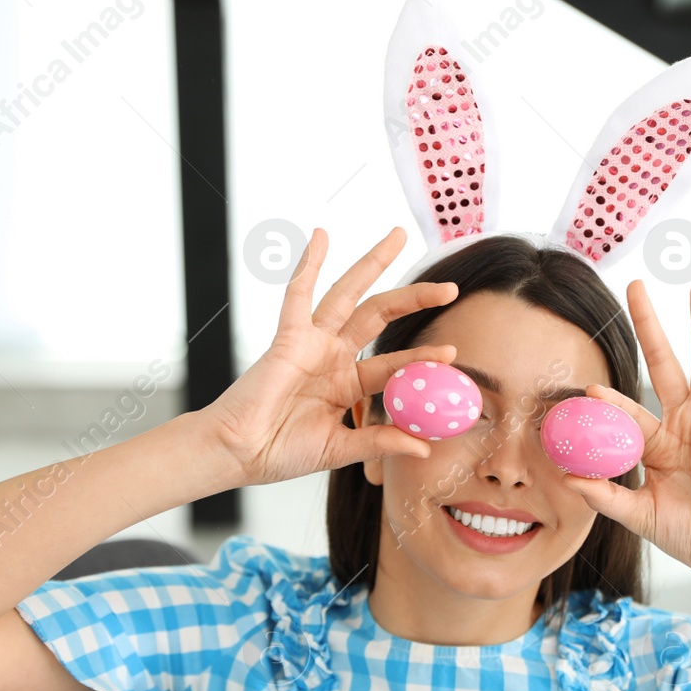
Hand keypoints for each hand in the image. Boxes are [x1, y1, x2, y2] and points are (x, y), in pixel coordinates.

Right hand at [197, 227, 458, 487]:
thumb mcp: (340, 449)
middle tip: (450, 288)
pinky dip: (308, 265)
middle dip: (415, 298)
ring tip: (397, 237)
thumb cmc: (280, 452)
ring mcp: (312, 343)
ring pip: (349, 295)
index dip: (421, 356)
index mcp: (348, 384)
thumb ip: (379, 442)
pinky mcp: (288, 337)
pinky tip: (321, 237)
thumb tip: (423, 448)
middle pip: (381, 315)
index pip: (394, 364)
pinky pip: (298, 295)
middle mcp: (334, 357)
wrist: (239, 453)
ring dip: (373, 264)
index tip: (451, 352)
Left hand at [560, 280, 690, 580]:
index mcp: (656, 444)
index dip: (608, 400)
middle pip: (661, 362)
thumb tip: (567, 480)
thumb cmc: (688, 534)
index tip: (587, 387)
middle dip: (649, 325)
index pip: (626, 412)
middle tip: (634, 286)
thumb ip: (605, 495)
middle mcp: (682, 423)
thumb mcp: (638, 514)